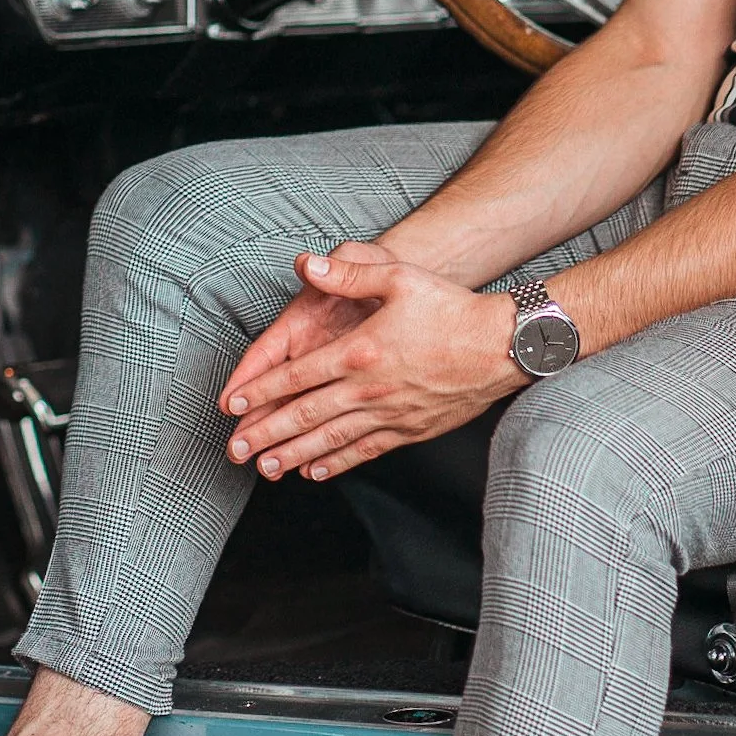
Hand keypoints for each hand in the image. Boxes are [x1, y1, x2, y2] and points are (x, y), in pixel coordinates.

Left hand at [220, 245, 525, 480]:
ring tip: (266, 468)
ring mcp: (389, 414)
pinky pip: (365, 451)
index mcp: (359, 351)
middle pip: (304, 415)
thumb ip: (349, 273)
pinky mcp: (410, 430)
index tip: (233, 405)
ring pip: (330, 440)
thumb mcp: (399, 278)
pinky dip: (337, 463)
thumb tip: (307, 264)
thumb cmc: (452, 309)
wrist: (502, 346)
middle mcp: (368, 389)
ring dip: (294, 455)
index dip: (260, 392)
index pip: (296, 376)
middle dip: (265, 434)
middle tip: (235, 450)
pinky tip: (317, 472)